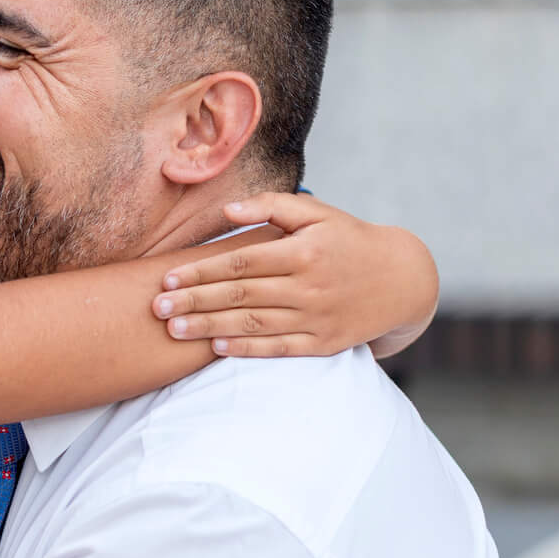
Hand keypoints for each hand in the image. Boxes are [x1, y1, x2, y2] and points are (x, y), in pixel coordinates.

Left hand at [152, 192, 438, 359]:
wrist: (402, 279)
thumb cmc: (350, 239)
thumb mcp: (318, 212)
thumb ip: (271, 206)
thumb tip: (227, 210)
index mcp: (303, 251)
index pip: (240, 263)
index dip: (201, 271)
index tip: (168, 278)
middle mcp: (308, 287)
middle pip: (239, 296)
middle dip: (194, 302)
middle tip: (156, 308)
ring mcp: (316, 318)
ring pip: (253, 325)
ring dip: (209, 327)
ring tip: (174, 330)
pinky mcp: (324, 344)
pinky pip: (278, 349)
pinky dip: (246, 350)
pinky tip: (216, 348)